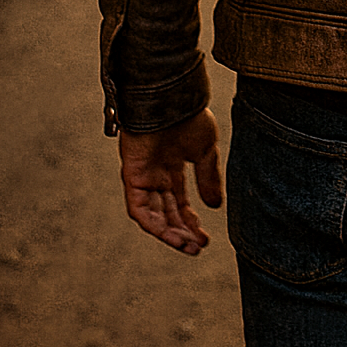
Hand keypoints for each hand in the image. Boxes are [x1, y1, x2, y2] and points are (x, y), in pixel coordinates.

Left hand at [119, 107, 222, 255]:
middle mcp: (156, 174)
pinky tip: (170, 234)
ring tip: (187, 246)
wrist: (172, 99)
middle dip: (182, 232)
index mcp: (173, 166)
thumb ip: (208, 178)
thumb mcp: (206, 150)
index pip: (179, 202)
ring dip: (169, 233)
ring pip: (153, 215)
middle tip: (197, 247)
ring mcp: (143, 176)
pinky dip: (153, 224)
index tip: (205, 237)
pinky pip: (139, 208)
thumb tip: (214, 205)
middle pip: (166, 212)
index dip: (191, 221)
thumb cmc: (189, 116)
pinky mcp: (132, 175)